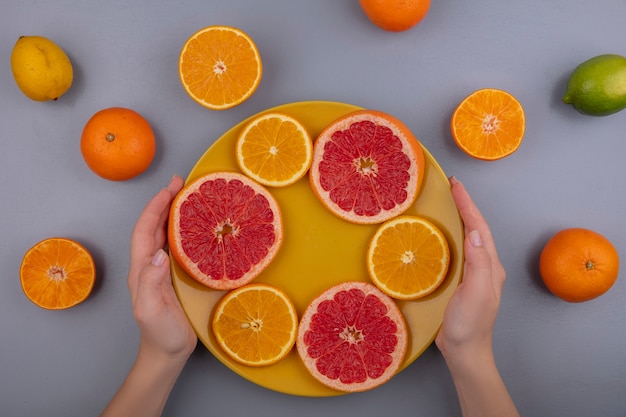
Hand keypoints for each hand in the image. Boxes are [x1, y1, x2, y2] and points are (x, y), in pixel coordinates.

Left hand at [128, 175, 196, 362]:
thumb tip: (159, 254)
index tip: (169, 190)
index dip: (155, 209)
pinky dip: (185, 231)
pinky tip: (197, 226)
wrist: (167, 353)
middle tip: (180, 183)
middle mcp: (149, 265)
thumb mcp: (151, 311)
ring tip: (188, 196)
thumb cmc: (160, 335)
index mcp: (141, 270)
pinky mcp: (176, 276)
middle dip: (164, 202)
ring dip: (174, 213)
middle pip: (154, 227)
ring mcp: (162, 270)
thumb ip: (150, 283)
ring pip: (165, 234)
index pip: (145, 232)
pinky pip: (178, 247)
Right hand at [435, 177, 505, 360]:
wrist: (465, 352)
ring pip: (469, 237)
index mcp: (490, 266)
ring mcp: (474, 274)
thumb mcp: (475, 293)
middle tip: (451, 187)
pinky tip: (442, 234)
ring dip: (460, 217)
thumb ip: (478, 263)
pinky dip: (452, 235)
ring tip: (447, 202)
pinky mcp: (462, 281)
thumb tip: (474, 232)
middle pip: (476, 228)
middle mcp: (485, 266)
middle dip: (465, 205)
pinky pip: (460, 250)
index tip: (456, 185)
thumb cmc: (469, 326)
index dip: (468, 205)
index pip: (479, 228)